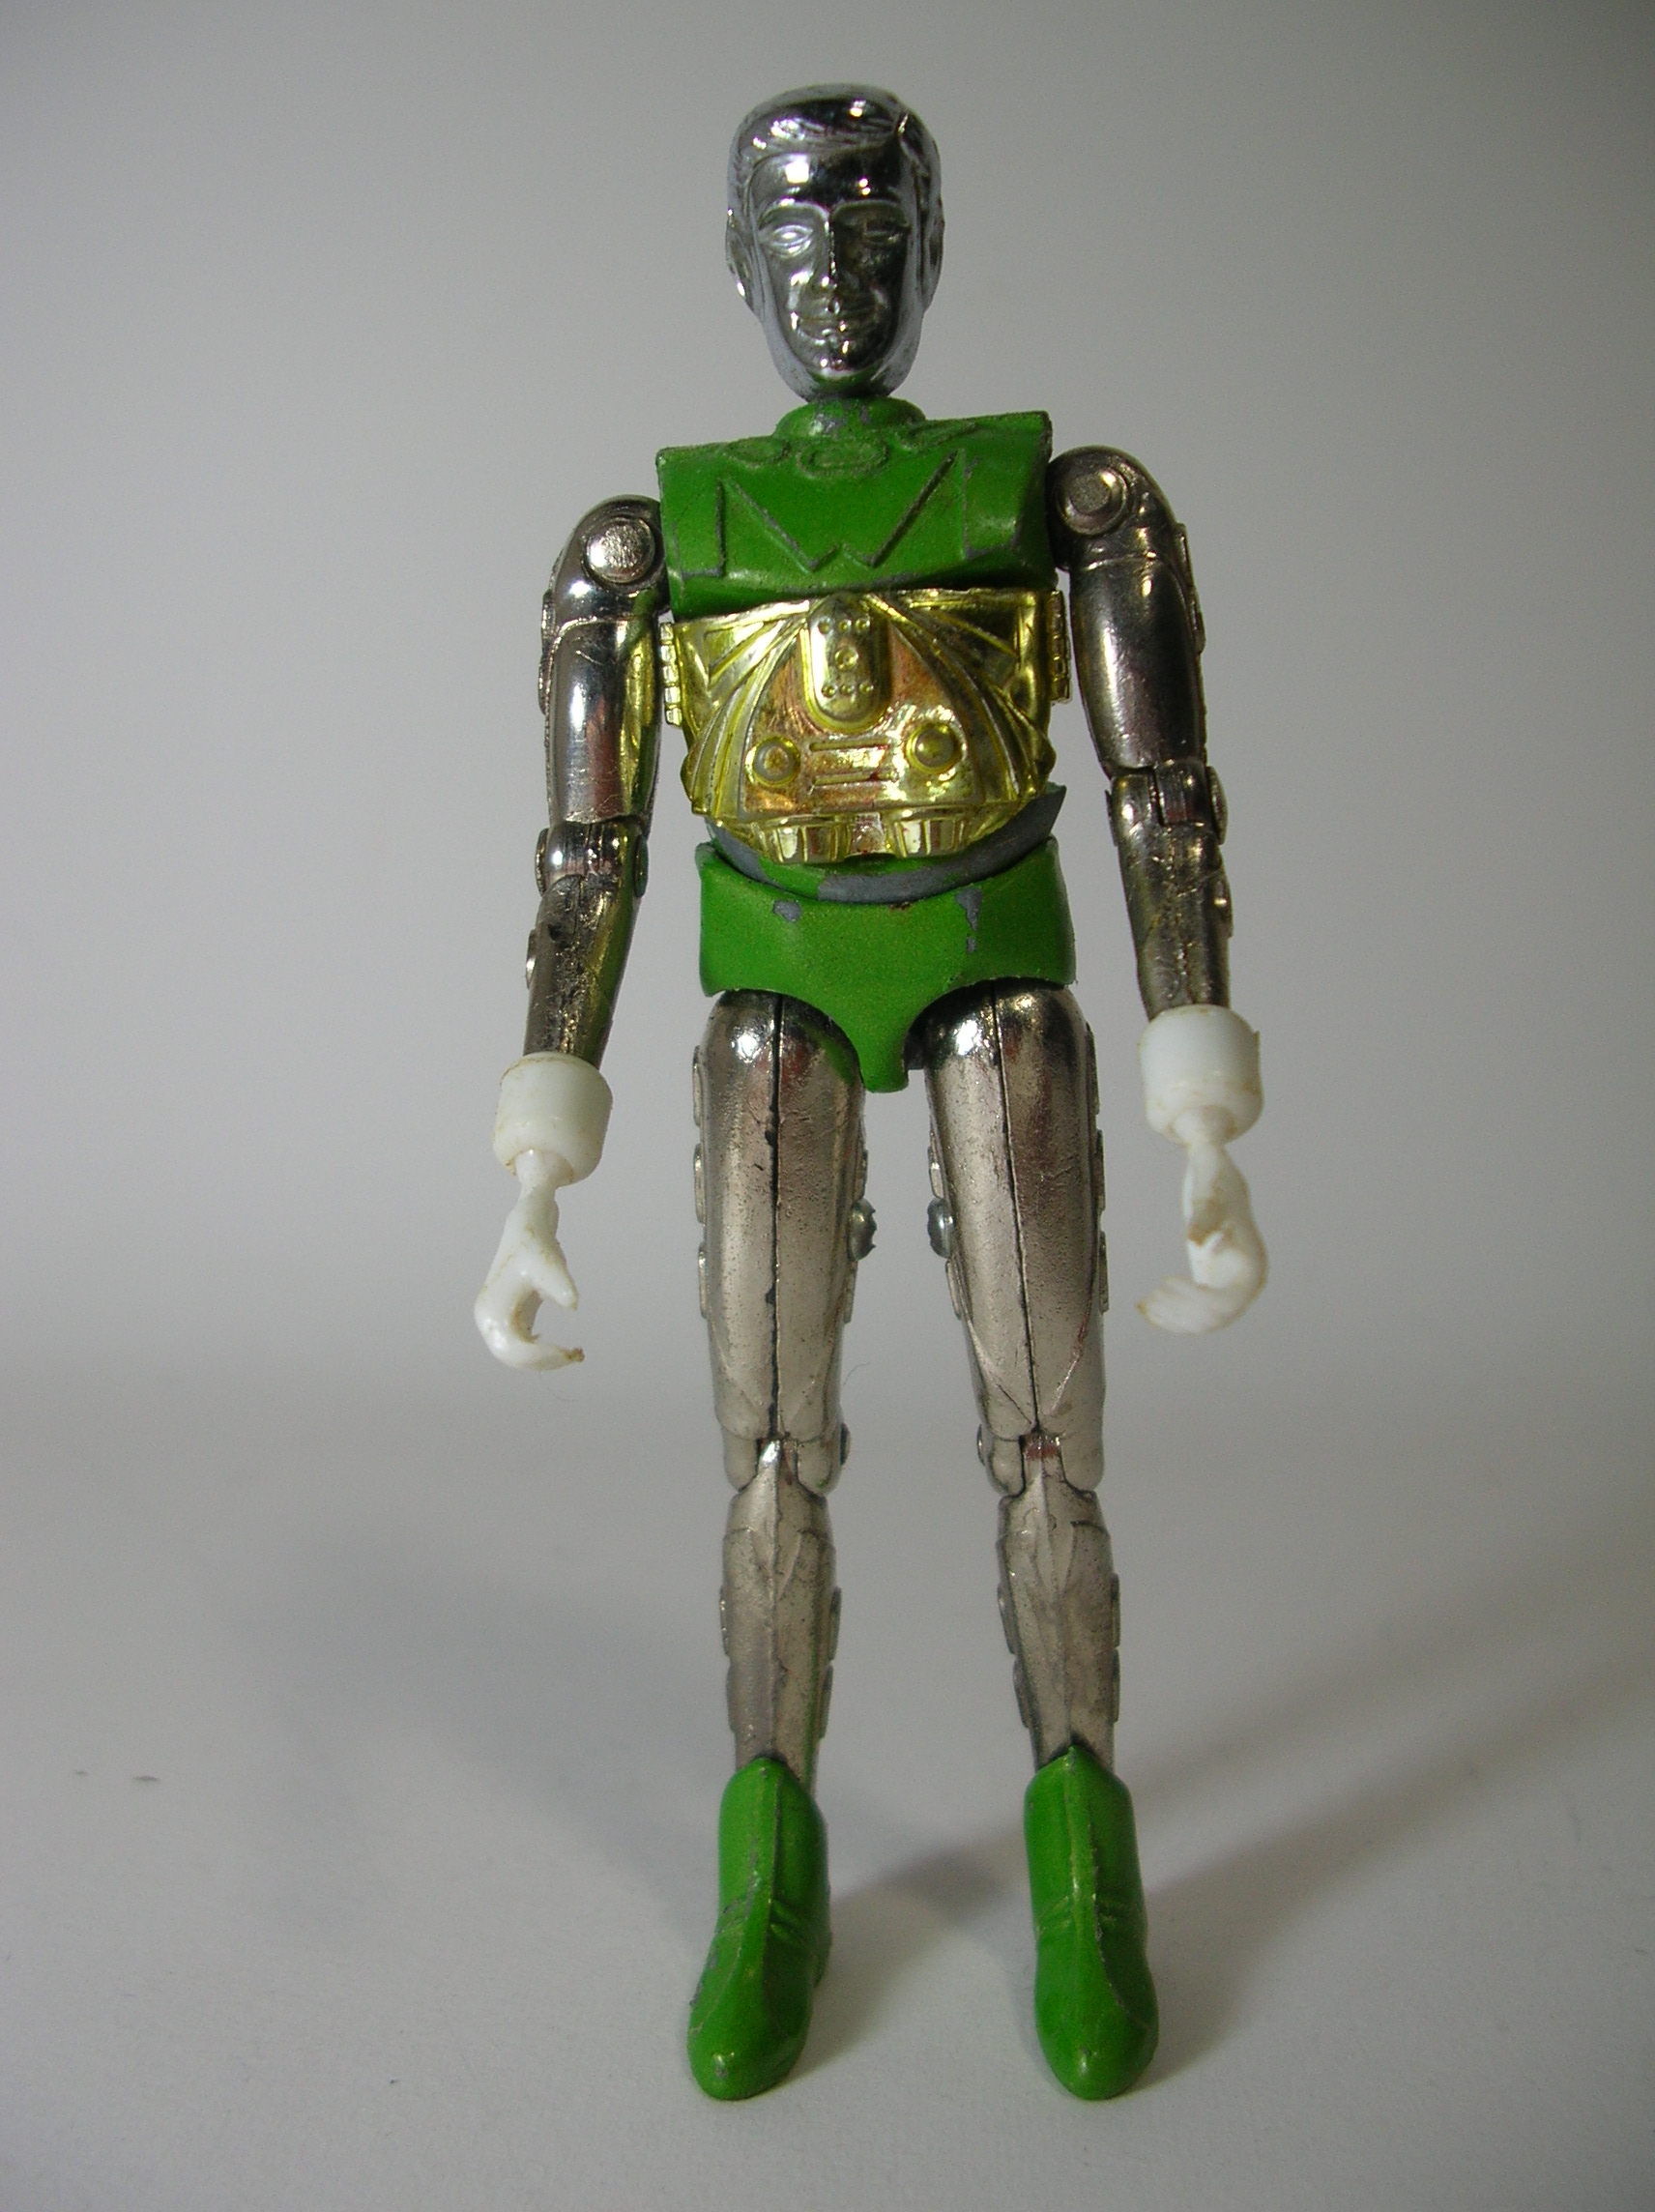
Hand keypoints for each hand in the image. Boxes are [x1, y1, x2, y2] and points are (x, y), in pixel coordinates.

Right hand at [474, 1149, 583, 1368]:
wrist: (528, 1222)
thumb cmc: (534, 1238)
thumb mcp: (547, 1259)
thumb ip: (558, 1280)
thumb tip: (573, 1304)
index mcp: (491, 1311)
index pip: (511, 1351)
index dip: (541, 1358)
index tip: (571, 1352)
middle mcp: (491, 1320)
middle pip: (514, 1359)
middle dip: (546, 1362)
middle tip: (579, 1354)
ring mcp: (501, 1321)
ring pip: (521, 1358)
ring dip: (547, 1361)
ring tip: (578, 1353)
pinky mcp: (515, 1318)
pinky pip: (527, 1348)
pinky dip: (547, 1352)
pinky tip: (570, 1350)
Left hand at [1138, 1103, 1266, 1334]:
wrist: (1221, 1190)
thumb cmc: (1214, 1172)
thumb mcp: (1210, 1157)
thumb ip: (1206, 1140)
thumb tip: (1201, 1123)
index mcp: (1250, 1249)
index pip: (1239, 1283)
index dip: (1209, 1293)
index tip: (1177, 1290)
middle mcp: (1246, 1275)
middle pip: (1223, 1311)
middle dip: (1188, 1311)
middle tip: (1152, 1296)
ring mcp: (1230, 1289)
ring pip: (1207, 1323)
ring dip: (1175, 1320)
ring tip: (1146, 1303)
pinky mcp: (1211, 1295)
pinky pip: (1196, 1322)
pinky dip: (1170, 1320)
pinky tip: (1144, 1306)